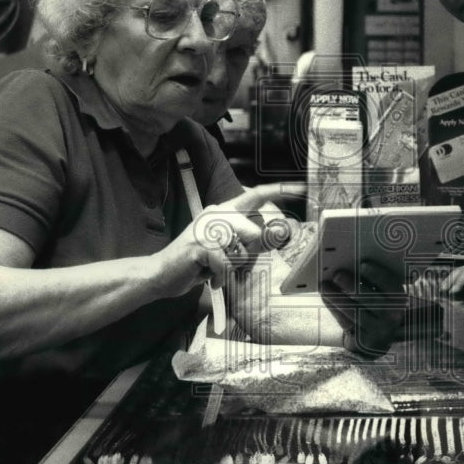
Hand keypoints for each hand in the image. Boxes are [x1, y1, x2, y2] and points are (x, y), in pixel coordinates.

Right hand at [153, 182, 304, 296]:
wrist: (161, 275)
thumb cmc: (198, 263)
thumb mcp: (228, 251)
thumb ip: (250, 242)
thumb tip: (277, 236)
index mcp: (224, 211)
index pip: (255, 195)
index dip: (279, 190)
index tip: (301, 186)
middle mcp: (216, 213)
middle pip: (254, 233)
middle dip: (247, 256)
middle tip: (227, 263)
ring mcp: (206, 228)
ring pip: (241, 252)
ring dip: (231, 268)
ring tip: (214, 269)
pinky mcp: (199, 245)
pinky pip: (226, 265)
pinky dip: (220, 277)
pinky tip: (208, 276)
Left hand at [322, 259, 407, 356]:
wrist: (378, 339)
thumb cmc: (377, 307)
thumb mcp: (382, 295)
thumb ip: (373, 282)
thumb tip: (350, 263)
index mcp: (399, 299)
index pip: (390, 284)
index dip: (377, 274)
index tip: (363, 264)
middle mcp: (392, 316)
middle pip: (369, 298)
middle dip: (351, 285)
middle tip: (337, 274)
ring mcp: (378, 330)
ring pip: (354, 311)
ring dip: (336, 296)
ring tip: (324, 285)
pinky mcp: (363, 340)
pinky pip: (346, 321)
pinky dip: (334, 308)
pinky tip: (326, 297)